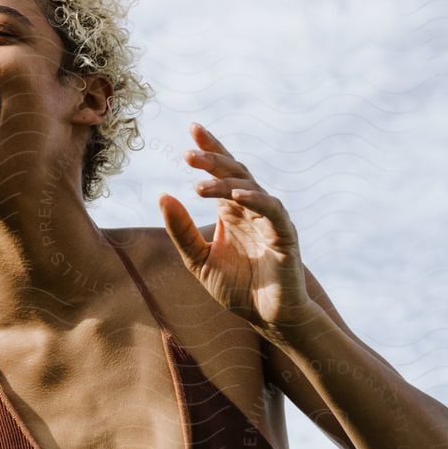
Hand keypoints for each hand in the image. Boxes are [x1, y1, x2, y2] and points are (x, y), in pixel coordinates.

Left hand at [158, 122, 322, 329]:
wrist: (268, 319)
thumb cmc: (238, 290)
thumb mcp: (198, 261)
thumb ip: (181, 231)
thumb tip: (162, 196)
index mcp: (233, 211)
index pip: (222, 172)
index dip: (211, 149)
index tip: (193, 129)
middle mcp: (252, 209)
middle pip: (235, 172)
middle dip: (213, 159)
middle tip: (188, 154)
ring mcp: (270, 219)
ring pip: (250, 187)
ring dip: (226, 183)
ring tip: (200, 186)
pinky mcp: (285, 235)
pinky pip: (272, 210)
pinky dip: (257, 200)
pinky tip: (238, 196)